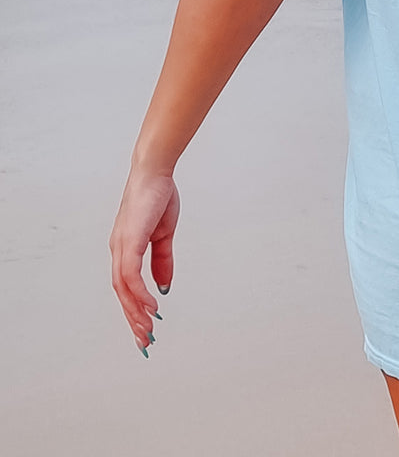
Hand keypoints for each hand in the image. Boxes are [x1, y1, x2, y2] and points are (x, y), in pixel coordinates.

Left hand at [109, 168, 179, 353]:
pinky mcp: (129, 241)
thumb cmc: (158, 198)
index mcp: (126, 249)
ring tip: (148, 329)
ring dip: (135, 311)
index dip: (135, 309)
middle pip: (122, 293)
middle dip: (133, 319)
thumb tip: (164, 287)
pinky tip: (152, 305)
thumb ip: (163, 260)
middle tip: (145, 341)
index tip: (145, 328)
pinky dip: (139, 293)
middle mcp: (118, 251)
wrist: (155, 173)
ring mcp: (121, 246)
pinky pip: (131, 275)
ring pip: (124, 289)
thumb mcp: (164, 234)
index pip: (127, 286)